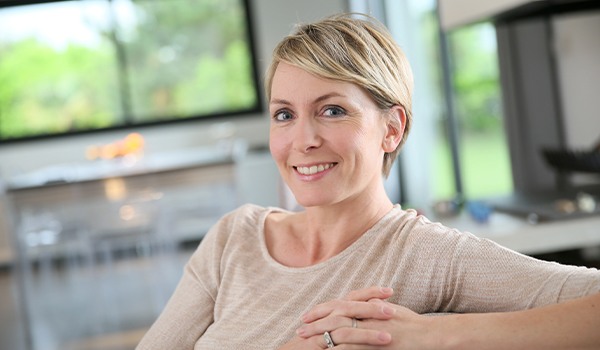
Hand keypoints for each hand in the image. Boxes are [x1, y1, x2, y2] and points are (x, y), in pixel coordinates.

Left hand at [297, 287, 436, 348]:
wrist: (428, 334)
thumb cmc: (411, 322)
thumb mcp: (389, 310)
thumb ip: (373, 305)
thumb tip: (363, 302)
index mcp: (367, 307)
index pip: (338, 305)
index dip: (321, 310)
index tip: (307, 315)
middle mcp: (366, 316)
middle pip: (334, 317)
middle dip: (315, 324)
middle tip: (299, 329)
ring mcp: (370, 330)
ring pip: (339, 333)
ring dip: (321, 338)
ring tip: (307, 344)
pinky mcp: (375, 345)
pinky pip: (353, 349)